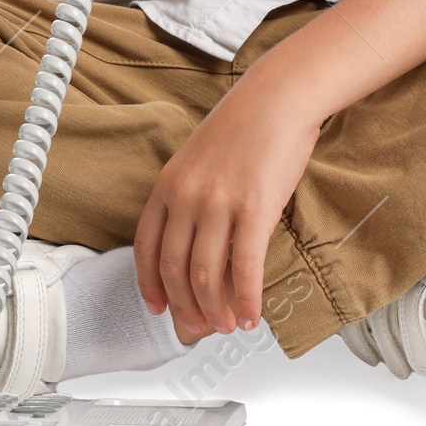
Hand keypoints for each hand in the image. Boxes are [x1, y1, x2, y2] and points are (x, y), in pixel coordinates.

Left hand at [133, 76, 322, 342]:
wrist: (279, 98)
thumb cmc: (246, 126)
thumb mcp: (198, 159)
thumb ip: (188, 197)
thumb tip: (193, 242)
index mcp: (167, 184)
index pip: (146, 247)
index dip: (150, 284)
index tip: (157, 307)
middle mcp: (186, 196)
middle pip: (174, 269)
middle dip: (185, 307)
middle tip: (197, 327)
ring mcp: (218, 203)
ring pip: (206, 275)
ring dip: (215, 310)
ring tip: (225, 326)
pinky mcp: (254, 209)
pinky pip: (245, 268)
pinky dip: (246, 299)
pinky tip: (251, 315)